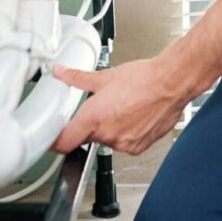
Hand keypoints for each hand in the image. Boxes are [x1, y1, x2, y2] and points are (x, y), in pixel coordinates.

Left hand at [51, 59, 188, 154]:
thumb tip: (61, 73)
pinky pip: (123, 143)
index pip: (64, 142)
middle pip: (87, 137)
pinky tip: (133, 115)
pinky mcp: (138, 147)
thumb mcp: (105, 76)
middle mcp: (108, 134)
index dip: (54, 142)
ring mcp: (124, 143)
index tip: (50, 139)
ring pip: (106, 139)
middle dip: (90, 125)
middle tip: (101, 107)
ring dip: (109, 127)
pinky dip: (124, 132)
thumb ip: (78, 78)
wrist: (171, 84)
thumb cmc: (143, 79)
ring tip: (122, 107)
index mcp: (95, 117)